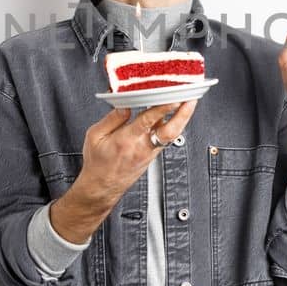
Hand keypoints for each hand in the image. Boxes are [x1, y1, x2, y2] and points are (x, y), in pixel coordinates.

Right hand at [50, 101, 198, 244]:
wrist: (102, 187)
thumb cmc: (97, 163)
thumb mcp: (95, 136)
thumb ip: (112, 118)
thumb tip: (125, 104)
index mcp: (126, 139)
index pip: (149, 120)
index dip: (163, 108)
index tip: (174, 98)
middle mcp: (142, 147)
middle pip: (170, 130)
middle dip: (183, 114)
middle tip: (191, 100)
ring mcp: (150, 153)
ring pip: (171, 134)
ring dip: (181, 119)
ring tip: (188, 103)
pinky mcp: (152, 156)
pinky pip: (166, 138)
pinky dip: (173, 126)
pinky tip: (175, 116)